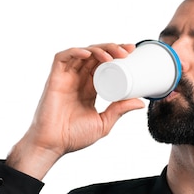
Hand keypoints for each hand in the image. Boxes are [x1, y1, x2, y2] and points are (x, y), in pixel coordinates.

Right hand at [7, 43, 145, 178]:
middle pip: (95, 56)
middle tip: (127, 51)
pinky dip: (75, 51)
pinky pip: (62, 58)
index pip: (103, 65)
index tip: (132, 52)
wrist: (53, 144)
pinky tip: (88, 54)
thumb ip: (119, 111)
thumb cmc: (74, 137)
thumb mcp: (103, 123)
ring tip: (113, 54)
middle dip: (112, 48)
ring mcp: (66, 78)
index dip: (116, 55)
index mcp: (89, 89)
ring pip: (82, 53)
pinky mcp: (54, 79)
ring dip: (98, 49)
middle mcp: (78, 80)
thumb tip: (141, 103)